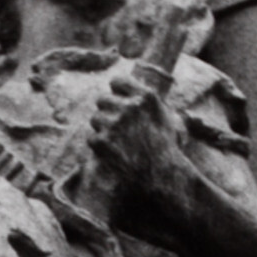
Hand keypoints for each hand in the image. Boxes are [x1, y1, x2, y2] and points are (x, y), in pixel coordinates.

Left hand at [88, 70, 175, 187]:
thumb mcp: (162, 116)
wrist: (160, 174)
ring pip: (95, 119)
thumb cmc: (164, 146)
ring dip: (102, 130)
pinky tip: (113, 154)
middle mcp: (130, 106)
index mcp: (146, 97)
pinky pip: (92, 138)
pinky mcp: (103, 141)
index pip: (117, 82)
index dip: (115, 93)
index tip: (118, 103)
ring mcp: (115, 123)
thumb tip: (125, 88)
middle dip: (106, 112)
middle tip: (116, 128)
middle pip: (102, 99)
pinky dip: (99, 147)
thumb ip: (144, 100)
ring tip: (117, 143)